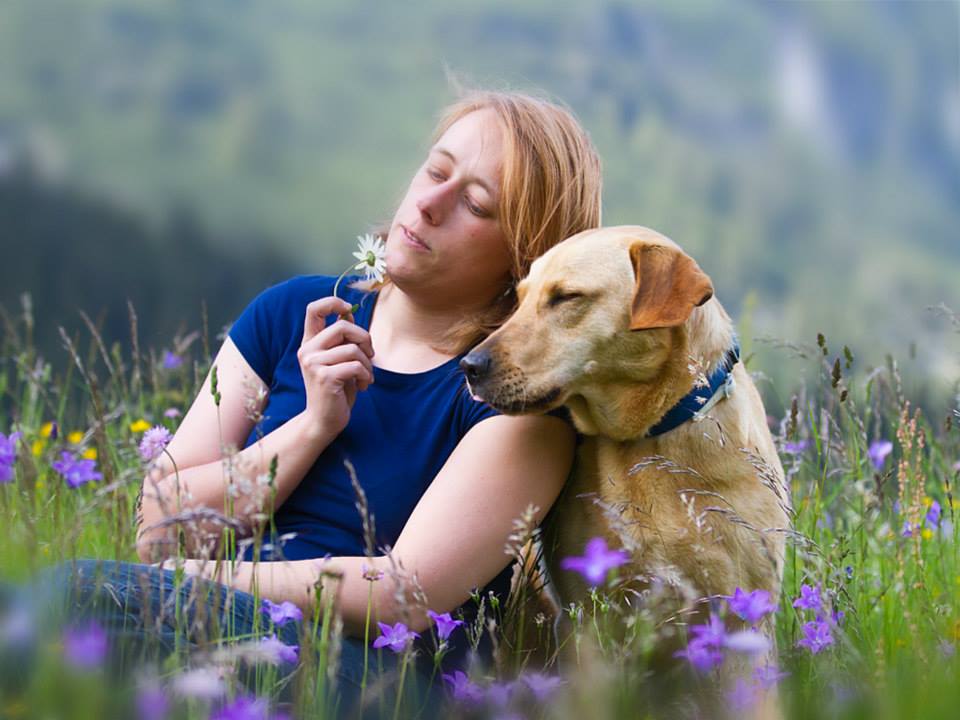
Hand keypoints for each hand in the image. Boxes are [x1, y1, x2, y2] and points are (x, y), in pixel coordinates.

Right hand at [297, 296, 374, 438]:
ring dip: (367, 364)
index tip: (348, 308)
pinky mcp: (324, 377)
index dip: (333, 302)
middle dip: (364, 339)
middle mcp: (307, 350)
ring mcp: (314, 363)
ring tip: (365, 377)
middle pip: (343, 326)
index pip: (314, 309)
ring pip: (353, 349)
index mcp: (310, 343)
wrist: (324, 421)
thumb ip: (342, 338)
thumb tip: (349, 311)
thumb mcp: (339, 360)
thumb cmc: (335, 389)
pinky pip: (356, 366)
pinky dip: (366, 376)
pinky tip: (363, 386)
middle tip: (369, 356)